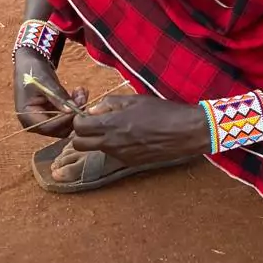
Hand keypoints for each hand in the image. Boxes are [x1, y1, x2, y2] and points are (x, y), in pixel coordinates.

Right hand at [13, 50, 86, 138]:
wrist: (29, 63)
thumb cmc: (32, 70)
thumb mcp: (45, 81)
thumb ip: (57, 96)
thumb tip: (71, 110)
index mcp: (27, 117)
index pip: (49, 126)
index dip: (65, 119)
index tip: (79, 107)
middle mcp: (35, 123)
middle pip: (59, 129)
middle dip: (73, 114)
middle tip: (83, 96)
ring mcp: (44, 120)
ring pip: (66, 123)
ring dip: (76, 109)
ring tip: (81, 91)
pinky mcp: (51, 115)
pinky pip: (66, 116)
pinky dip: (74, 106)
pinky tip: (79, 92)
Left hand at [69, 95, 208, 166]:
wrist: (185, 132)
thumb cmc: (161, 112)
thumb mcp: (133, 100)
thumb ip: (108, 104)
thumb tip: (92, 111)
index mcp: (110, 125)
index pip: (78, 128)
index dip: (78, 120)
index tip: (87, 115)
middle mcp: (111, 143)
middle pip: (79, 145)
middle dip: (81, 135)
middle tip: (93, 125)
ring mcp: (120, 155)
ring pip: (97, 150)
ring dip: (99, 140)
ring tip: (118, 129)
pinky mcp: (130, 162)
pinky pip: (114, 154)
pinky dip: (115, 146)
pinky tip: (131, 137)